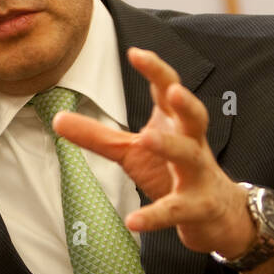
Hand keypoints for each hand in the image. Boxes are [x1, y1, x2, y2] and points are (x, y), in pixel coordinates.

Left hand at [51, 47, 254, 258]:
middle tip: (171, 89)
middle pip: (195, 116)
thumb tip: (57, 118)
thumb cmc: (171, 171)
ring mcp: (198, 175)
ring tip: (148, 138)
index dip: (156, 70)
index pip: (170, 90)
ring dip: (171, 146)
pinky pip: (176, 209)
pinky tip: (133, 221)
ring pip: (190, 157)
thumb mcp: (131, 151)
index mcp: (176, 124)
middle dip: (185, 101)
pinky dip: (155, 215)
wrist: (216, 213)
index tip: (135, 52)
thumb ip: (97, 136)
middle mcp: (192, 143)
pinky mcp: (197, 207)